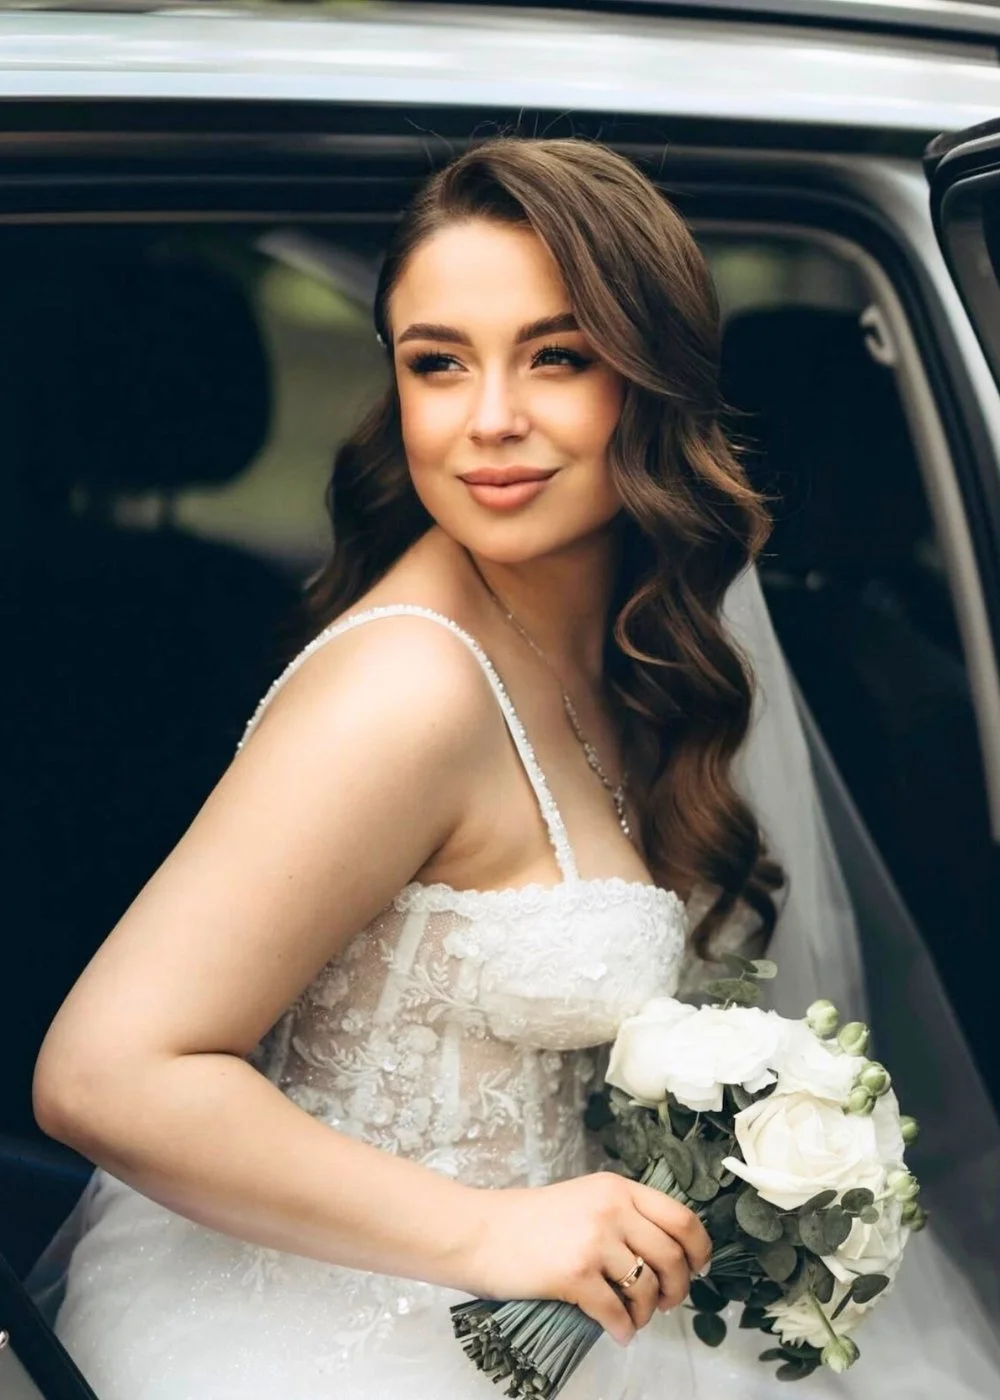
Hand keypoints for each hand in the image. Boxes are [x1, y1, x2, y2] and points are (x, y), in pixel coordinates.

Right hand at [458, 1171, 710, 1346]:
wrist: (480, 1232)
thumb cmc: (528, 1220)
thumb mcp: (583, 1199)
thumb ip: (622, 1215)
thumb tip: (664, 1253)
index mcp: (616, 1189)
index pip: (681, 1217)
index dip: (699, 1248)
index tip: (698, 1267)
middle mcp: (611, 1210)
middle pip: (672, 1256)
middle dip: (677, 1288)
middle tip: (665, 1302)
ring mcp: (594, 1242)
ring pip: (647, 1287)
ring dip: (647, 1312)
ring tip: (635, 1318)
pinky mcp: (575, 1274)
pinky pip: (617, 1312)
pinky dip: (624, 1329)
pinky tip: (618, 1332)